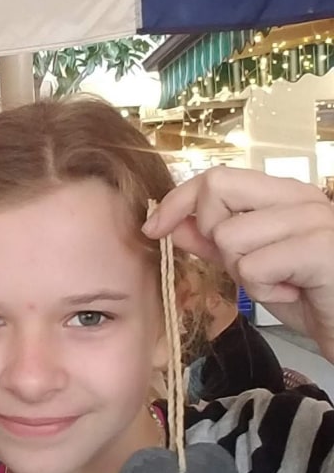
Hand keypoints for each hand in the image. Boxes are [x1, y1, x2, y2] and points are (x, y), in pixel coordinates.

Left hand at [143, 166, 333, 360]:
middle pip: (217, 189)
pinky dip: (264, 292)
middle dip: (212, 234)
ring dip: (244, 274)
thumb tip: (172, 225)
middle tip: (246, 264)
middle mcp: (299, 197)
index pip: (216, 176)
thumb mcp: (253, 267)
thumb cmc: (310, 296)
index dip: (178, 200)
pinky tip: (292, 294)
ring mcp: (312, 219)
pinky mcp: (319, 249)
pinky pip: (254, 267)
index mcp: (284, 193)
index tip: (153, 228)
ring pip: (230, 237)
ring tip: (279, 284)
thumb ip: (214, 244)